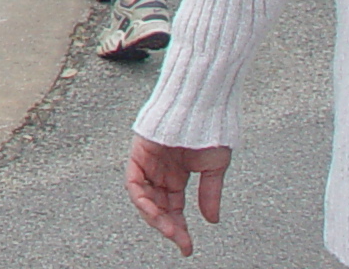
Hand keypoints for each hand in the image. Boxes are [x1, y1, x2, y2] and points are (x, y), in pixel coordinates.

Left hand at [126, 135, 227, 255]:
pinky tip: (155, 212)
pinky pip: (133, 180)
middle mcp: (159, 170)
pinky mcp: (138, 152)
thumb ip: (209, 193)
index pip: (173, 207)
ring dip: (154, 217)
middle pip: (157, 205)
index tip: (187, 247)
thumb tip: (211, 220)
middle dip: (168, 226)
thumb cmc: (210, 127)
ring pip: (143, 197)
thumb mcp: (214, 167)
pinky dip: (142, 198)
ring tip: (169, 230)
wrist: (202, 102)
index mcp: (176, 174)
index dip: (179, 227)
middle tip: (181, 242)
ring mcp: (147, 161)